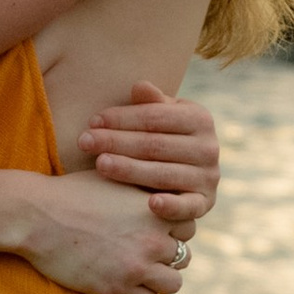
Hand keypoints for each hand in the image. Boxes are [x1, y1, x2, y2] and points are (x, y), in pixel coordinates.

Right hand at [19, 168, 196, 293]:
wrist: (35, 215)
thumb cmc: (70, 192)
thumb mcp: (114, 177)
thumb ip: (144, 187)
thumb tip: (162, 192)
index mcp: (156, 209)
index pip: (189, 226)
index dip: (173, 228)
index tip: (156, 229)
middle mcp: (153, 239)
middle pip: (184, 255)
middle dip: (167, 254)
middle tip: (144, 251)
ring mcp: (137, 266)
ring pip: (172, 283)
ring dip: (158, 278)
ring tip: (138, 270)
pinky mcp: (117, 289)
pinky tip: (124, 284)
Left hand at [77, 81, 220, 233]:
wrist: (187, 171)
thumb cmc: (164, 136)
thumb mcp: (161, 116)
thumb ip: (151, 102)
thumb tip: (139, 87)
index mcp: (199, 118)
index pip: (154, 117)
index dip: (122, 118)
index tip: (92, 121)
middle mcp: (209, 147)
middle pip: (155, 145)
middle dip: (116, 142)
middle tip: (84, 142)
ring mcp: (208, 177)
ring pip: (163, 174)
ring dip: (129, 170)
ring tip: (99, 164)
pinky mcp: (205, 204)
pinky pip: (188, 207)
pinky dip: (172, 206)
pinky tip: (151, 204)